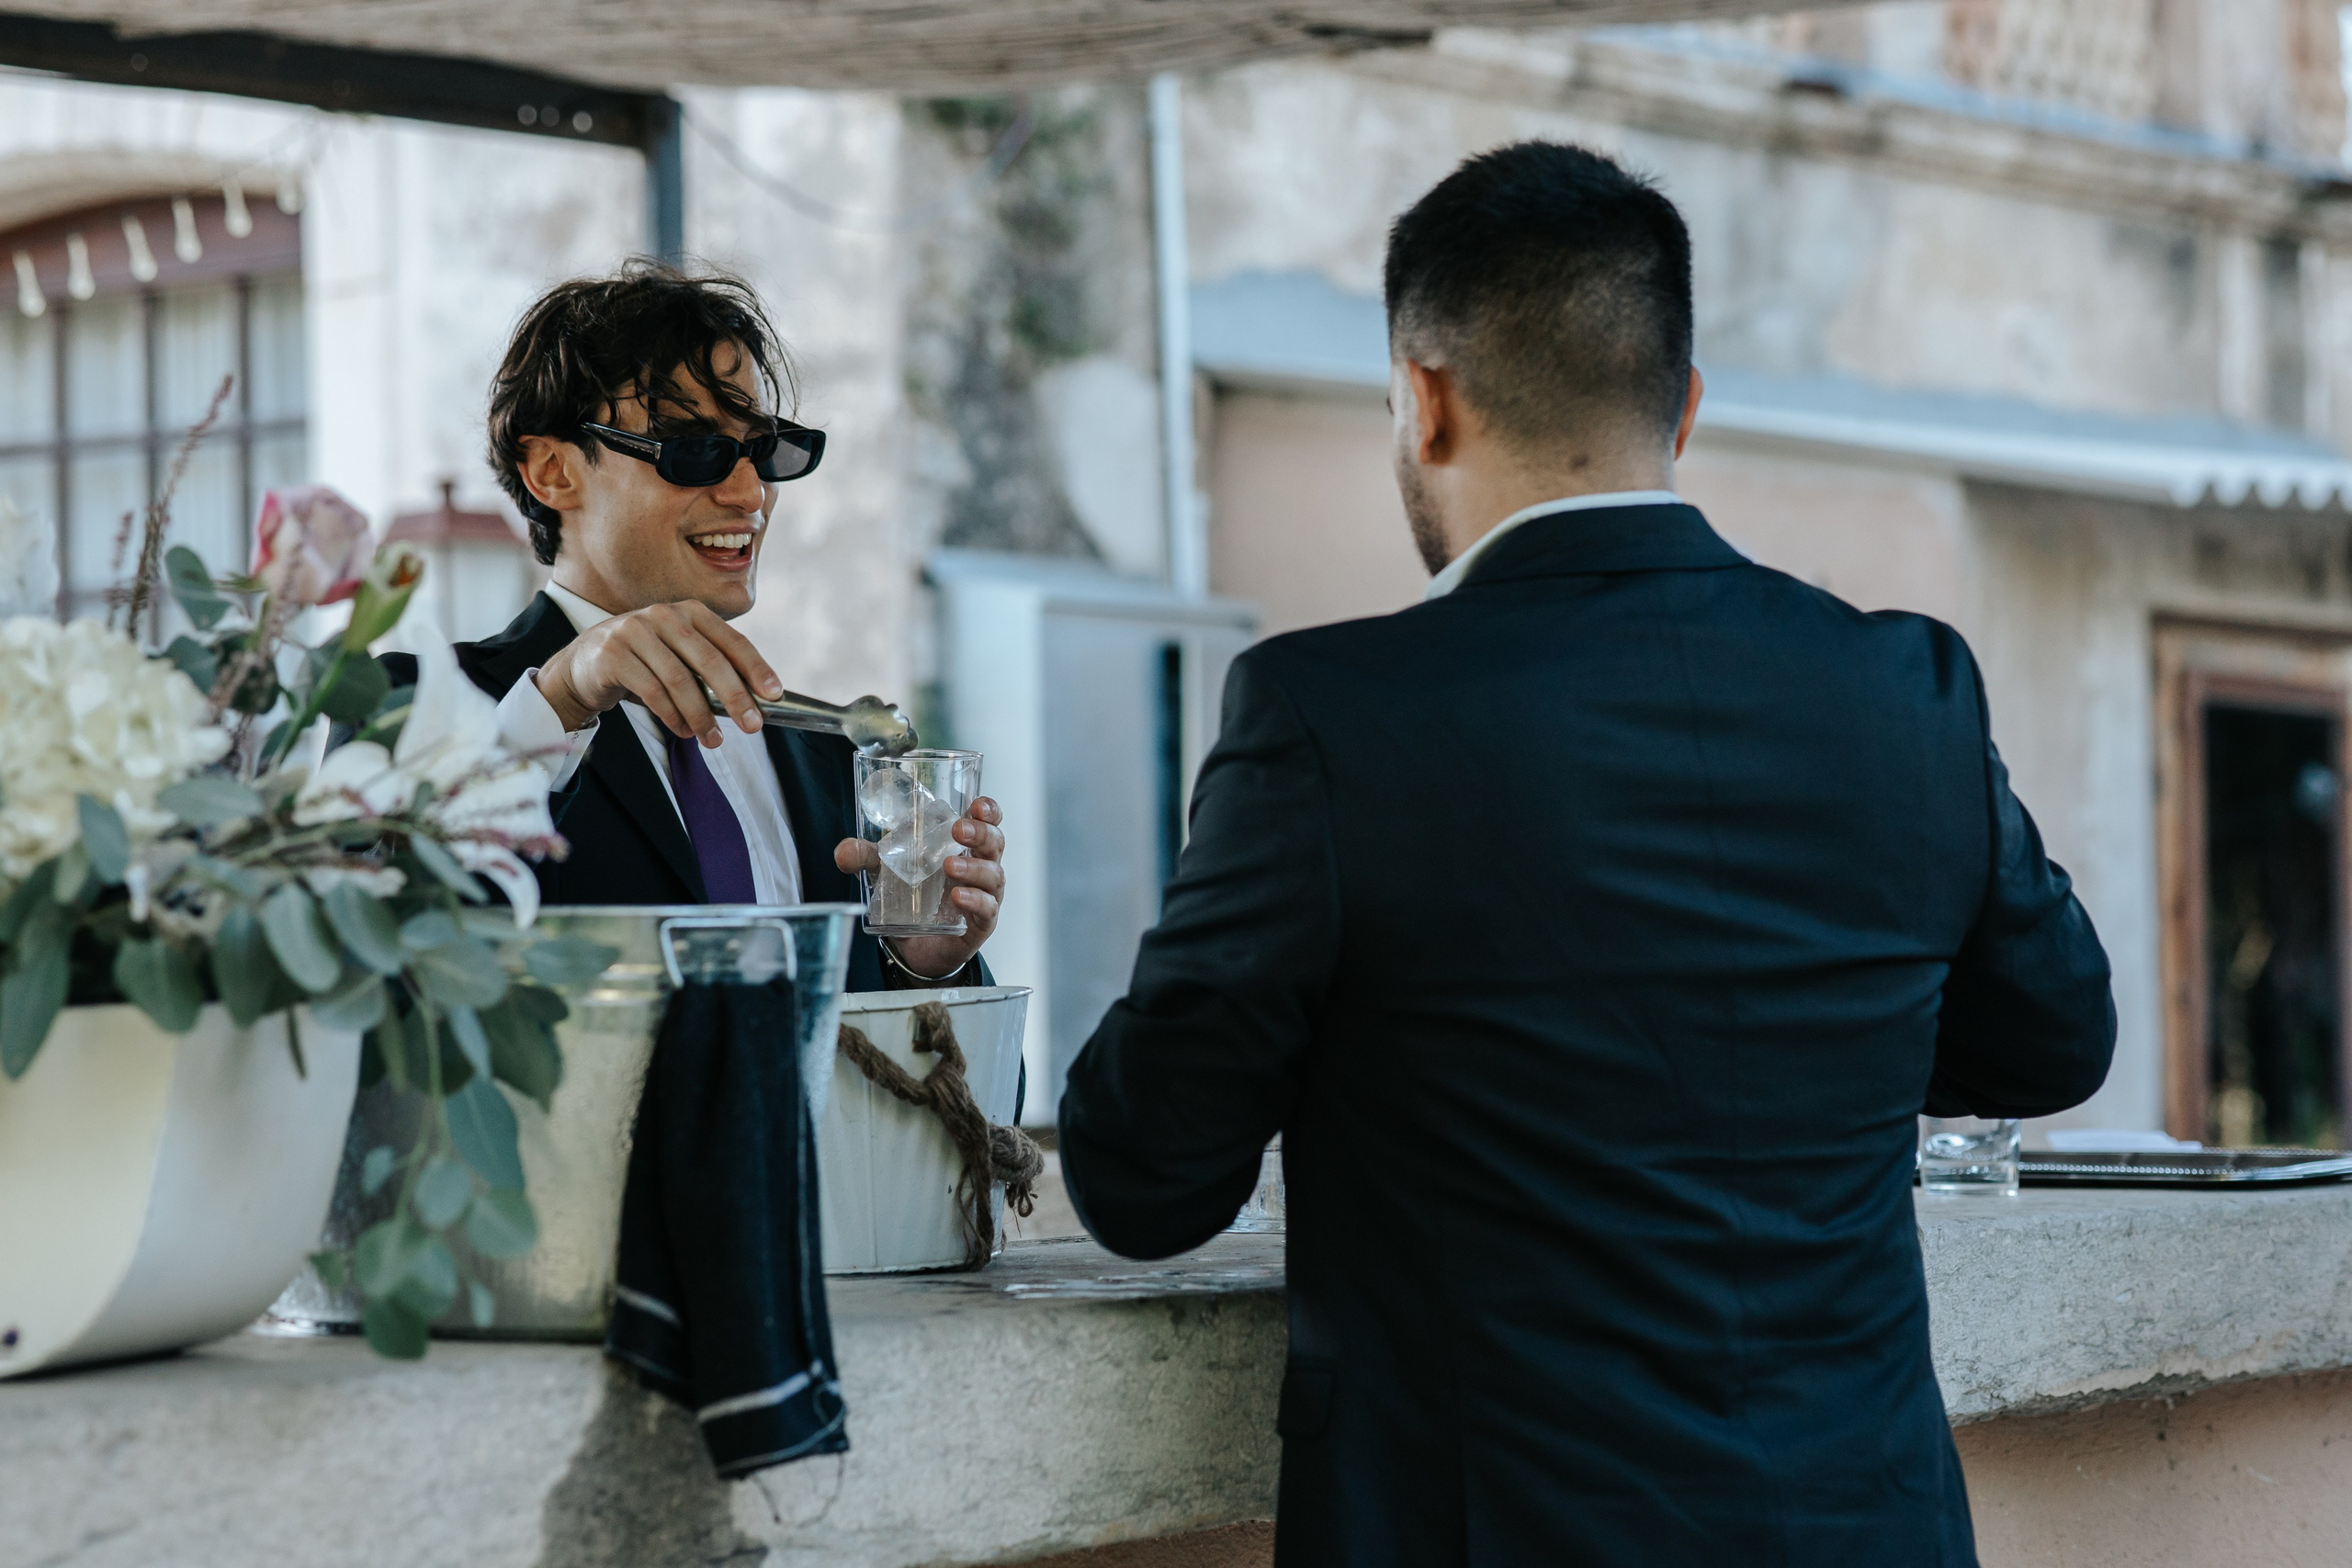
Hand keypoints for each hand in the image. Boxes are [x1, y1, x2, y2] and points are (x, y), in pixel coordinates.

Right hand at [534, 600, 780, 747]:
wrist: (584, 664)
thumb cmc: (645, 663)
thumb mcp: (679, 656)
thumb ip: (711, 669)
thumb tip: (756, 702)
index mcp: (690, 612)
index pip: (731, 640)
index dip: (756, 668)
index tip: (774, 695)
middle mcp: (664, 615)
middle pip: (709, 661)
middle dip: (735, 697)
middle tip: (753, 726)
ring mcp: (635, 631)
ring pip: (680, 680)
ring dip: (701, 716)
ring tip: (714, 740)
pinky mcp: (613, 653)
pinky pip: (652, 691)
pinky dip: (672, 716)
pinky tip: (683, 731)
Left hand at [834, 797, 1004, 979]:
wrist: (915, 949)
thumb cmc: (913, 899)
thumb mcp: (886, 873)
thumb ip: (866, 858)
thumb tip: (844, 852)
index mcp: (964, 847)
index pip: (988, 822)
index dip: (989, 811)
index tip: (977, 805)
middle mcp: (981, 867)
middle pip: (996, 843)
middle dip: (980, 833)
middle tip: (957, 830)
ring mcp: (984, 895)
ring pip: (993, 874)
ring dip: (974, 867)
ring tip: (948, 865)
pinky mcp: (981, 923)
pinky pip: (987, 908)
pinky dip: (975, 900)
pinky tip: (957, 896)